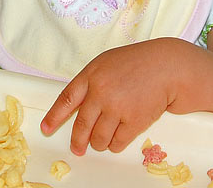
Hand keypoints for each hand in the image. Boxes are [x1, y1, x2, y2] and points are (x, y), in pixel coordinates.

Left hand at [40, 39, 187, 155]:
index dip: (54, 116)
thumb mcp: (105, 64)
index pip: (66, 99)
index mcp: (91, 75)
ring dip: (97, 144)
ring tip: (99, 143)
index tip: (46, 128)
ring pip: (99, 137)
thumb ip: (90, 82)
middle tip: (77, 148)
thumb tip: (78, 104)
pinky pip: (117, 142)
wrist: (167, 67)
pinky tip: (115, 141)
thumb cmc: (136, 63)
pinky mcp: (134, 121)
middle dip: (77, 140)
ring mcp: (117, 107)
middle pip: (81, 125)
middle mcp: (101, 92)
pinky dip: (114, 144)